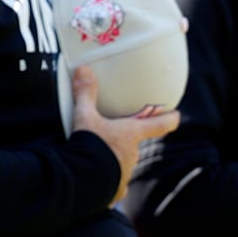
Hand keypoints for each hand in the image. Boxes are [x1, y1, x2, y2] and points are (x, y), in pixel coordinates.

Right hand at [70, 65, 179, 203]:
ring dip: (115, 156)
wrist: (84, 179)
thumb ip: (85, 94)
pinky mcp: (115, 188)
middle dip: (128, 137)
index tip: (175, 114)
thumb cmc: (90, 146)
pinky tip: (98, 177)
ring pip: (124, 160)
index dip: (168, 118)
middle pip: (137, 142)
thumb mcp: (84, 117)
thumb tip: (83, 70)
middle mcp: (133, 152)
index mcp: (131, 133)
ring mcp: (125, 171)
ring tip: (99, 155)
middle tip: (116, 131)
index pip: (160, 124)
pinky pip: (115, 181)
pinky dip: (108, 178)